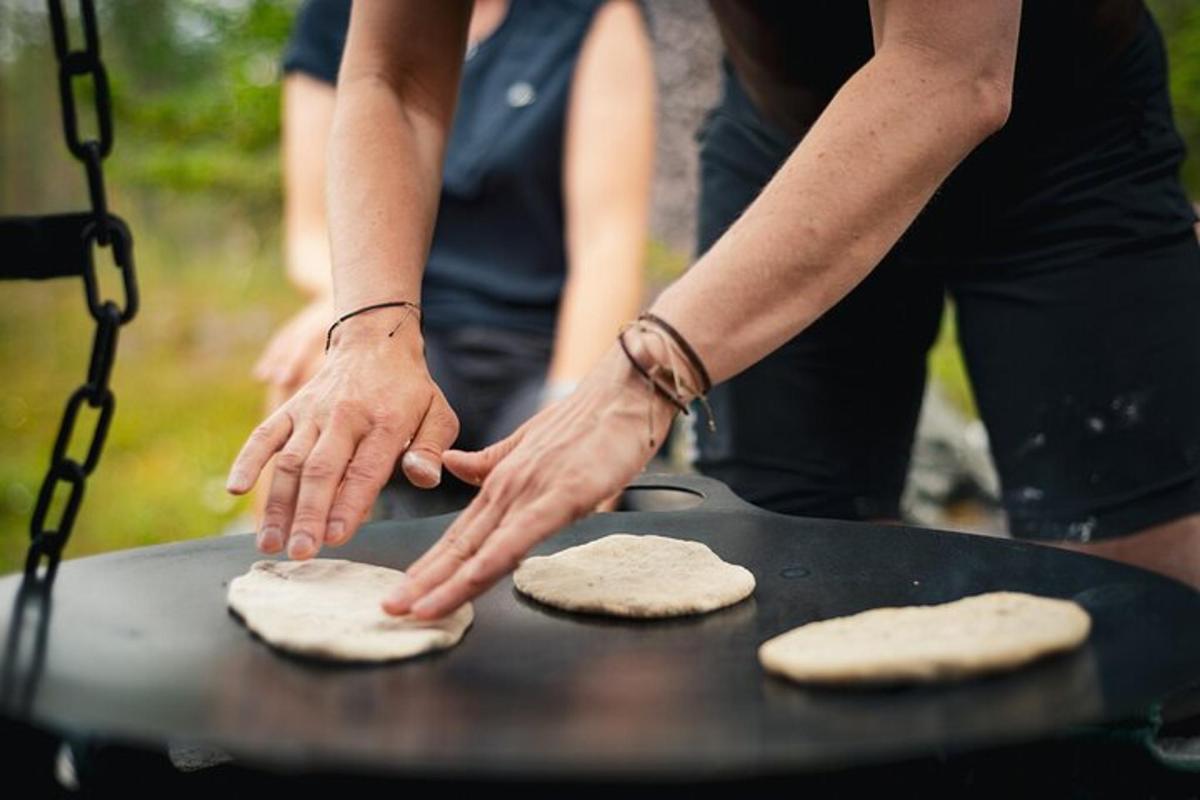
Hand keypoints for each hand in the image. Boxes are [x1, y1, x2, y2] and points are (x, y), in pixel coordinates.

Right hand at [227, 310, 459, 558]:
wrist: (375, 344)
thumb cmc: (410, 391)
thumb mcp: (438, 414)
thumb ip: (430, 449)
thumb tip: (423, 478)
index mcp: (385, 422)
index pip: (365, 470)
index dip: (349, 504)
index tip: (337, 537)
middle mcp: (344, 417)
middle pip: (321, 470)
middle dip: (309, 514)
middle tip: (301, 553)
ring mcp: (313, 412)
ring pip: (290, 460)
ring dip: (278, 503)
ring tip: (270, 543)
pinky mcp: (291, 409)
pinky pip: (265, 434)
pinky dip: (248, 459)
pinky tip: (235, 489)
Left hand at [382, 342, 677, 619]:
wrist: (626, 392)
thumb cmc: (590, 420)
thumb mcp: (531, 442)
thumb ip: (491, 460)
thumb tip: (453, 464)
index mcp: (502, 481)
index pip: (459, 534)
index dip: (430, 566)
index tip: (404, 592)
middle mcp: (508, 488)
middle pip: (459, 546)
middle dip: (423, 582)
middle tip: (390, 610)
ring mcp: (531, 492)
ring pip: (481, 548)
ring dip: (445, 581)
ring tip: (414, 609)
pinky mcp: (560, 496)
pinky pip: (518, 536)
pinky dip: (490, 562)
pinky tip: (467, 583)